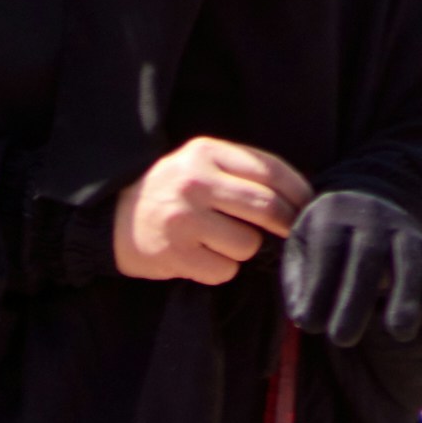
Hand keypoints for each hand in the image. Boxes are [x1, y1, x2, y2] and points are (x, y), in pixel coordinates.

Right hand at [114, 137, 309, 286]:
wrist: (113, 221)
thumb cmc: (170, 192)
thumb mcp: (199, 164)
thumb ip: (240, 171)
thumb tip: (297, 195)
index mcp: (205, 152)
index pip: (269, 169)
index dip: (298, 191)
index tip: (309, 205)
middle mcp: (195, 183)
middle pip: (266, 207)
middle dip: (286, 224)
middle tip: (290, 232)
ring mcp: (184, 220)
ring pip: (248, 244)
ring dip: (245, 249)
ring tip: (223, 242)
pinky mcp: (177, 254)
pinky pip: (226, 269)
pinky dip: (222, 269)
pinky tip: (203, 257)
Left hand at [282, 188, 421, 348]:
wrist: (367, 205)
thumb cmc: (325, 244)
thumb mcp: (302, 252)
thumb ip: (298, 285)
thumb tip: (305, 319)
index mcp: (332, 214)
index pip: (327, 252)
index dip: (319, 290)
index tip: (310, 326)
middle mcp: (370, 216)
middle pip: (368, 256)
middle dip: (355, 301)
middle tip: (342, 340)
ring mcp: (402, 228)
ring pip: (408, 260)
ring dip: (407, 296)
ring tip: (402, 334)